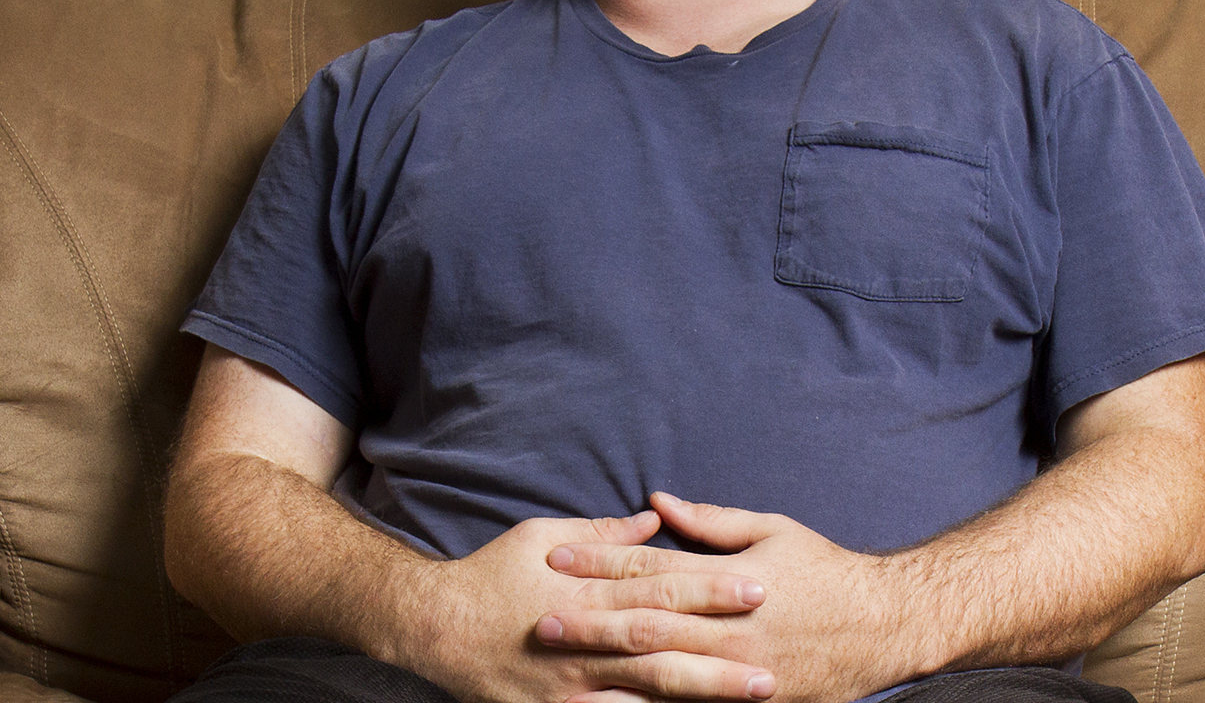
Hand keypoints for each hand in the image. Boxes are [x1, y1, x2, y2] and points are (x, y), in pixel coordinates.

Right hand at [385, 509, 776, 702]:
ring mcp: (571, 682)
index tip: (758, 589)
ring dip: (699, 696)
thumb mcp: (541, 537)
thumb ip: (603, 532)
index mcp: (588, 589)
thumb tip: (655, 519)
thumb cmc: (490, 576)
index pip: (662, 588)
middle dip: (720, 654)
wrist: (432, 625)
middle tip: (772, 661)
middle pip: (663, 644)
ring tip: (748, 699)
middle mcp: (585, 637)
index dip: (712, 590)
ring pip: (646, 691)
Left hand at [539, 494, 922, 702]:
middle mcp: (730, 632)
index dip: (599, 561)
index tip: (556, 557)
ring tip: (564, 668)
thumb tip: (656, 500)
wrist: (886, 627)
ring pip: (660, 675)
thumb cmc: (826, 571)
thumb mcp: (772, 529)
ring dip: (607, 671)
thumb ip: (711, 521)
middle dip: (589, 622)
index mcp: (729, 582)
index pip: (650, 568)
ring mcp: (738, 677)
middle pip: (645, 625)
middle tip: (540, 619)